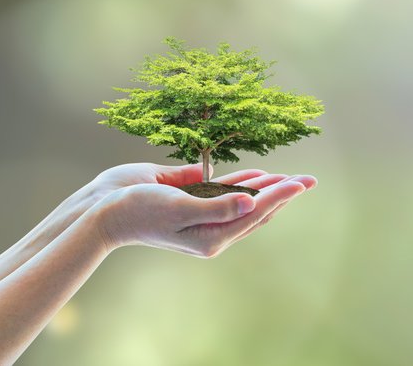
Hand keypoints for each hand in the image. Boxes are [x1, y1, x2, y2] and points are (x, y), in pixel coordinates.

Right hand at [93, 165, 315, 257]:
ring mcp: (203, 212)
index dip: (281, 195)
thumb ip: (216, 207)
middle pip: (257, 210)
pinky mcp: (193, 197)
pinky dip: (243, 182)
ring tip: (290, 176)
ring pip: (244, 200)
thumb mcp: (179, 209)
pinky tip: (258, 174)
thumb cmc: (139, 211)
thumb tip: (250, 203)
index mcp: (212, 237)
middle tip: (309, 180)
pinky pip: (225, 190)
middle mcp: (211, 227)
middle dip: (283, 193)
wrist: (103, 210)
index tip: (301, 182)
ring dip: (267, 187)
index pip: (255, 212)